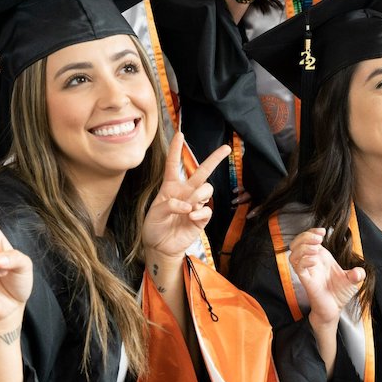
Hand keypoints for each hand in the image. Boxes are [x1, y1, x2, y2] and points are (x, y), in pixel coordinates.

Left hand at [142, 134, 229, 257]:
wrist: (160, 247)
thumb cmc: (154, 228)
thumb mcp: (154, 213)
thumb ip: (169, 205)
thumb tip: (187, 205)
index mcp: (170, 187)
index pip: (174, 165)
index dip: (176, 150)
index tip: (179, 134)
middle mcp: (185, 193)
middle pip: (202, 171)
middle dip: (215, 159)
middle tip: (226, 148)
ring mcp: (195, 205)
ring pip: (207, 189)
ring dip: (199, 195)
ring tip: (189, 207)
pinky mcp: (201, 219)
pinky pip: (207, 210)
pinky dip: (200, 212)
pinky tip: (191, 217)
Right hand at [288, 227, 365, 325]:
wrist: (334, 310)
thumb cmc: (340, 294)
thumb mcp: (353, 281)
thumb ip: (357, 274)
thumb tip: (358, 272)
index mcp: (321, 257)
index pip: (309, 238)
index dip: (312, 231)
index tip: (322, 232)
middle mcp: (312, 262)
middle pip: (297, 242)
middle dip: (305, 236)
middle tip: (319, 239)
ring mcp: (307, 271)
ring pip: (294, 253)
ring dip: (303, 247)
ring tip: (316, 248)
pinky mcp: (306, 281)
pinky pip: (298, 267)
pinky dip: (304, 260)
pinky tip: (314, 260)